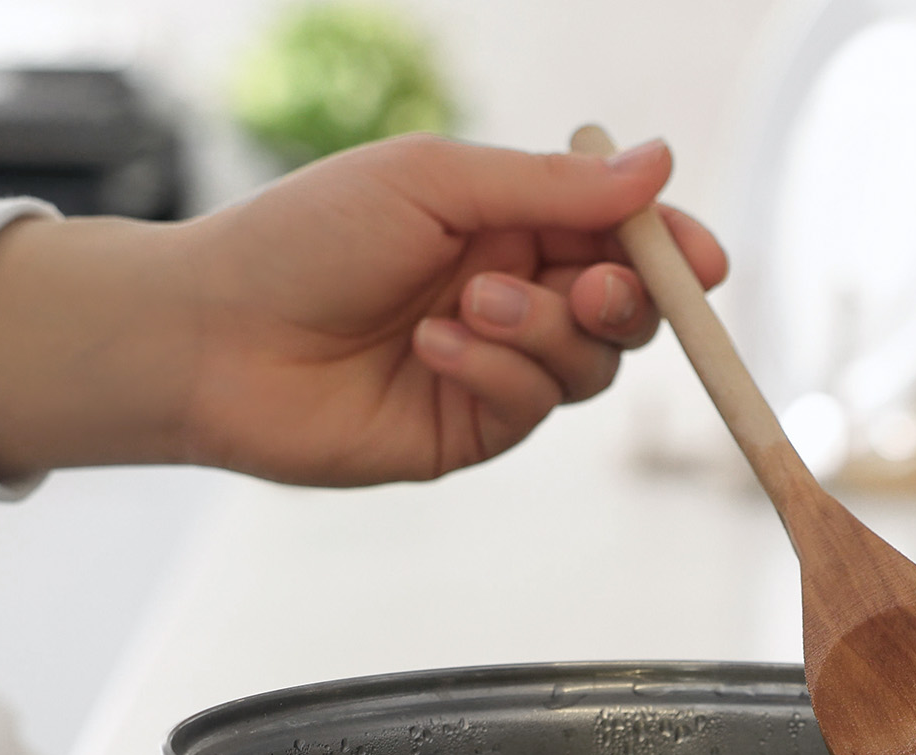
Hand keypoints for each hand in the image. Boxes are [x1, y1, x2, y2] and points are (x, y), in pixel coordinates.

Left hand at [0, 135, 728, 485]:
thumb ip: (550, 185)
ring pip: (588, 365)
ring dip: (544, 332)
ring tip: (468, 309)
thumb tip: (657, 165)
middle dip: (626, 298)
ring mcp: (494, 366)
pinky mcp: (467, 428)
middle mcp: (512, 293)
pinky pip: (530, 406)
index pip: (618, 233)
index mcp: (506, 220)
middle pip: (625, 308)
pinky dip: (496, 373)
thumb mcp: (434, 183)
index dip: (668, 248)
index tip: (701, 261)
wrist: (214, 332)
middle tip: (596, 287)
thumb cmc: (304, 237)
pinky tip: (431, 349)